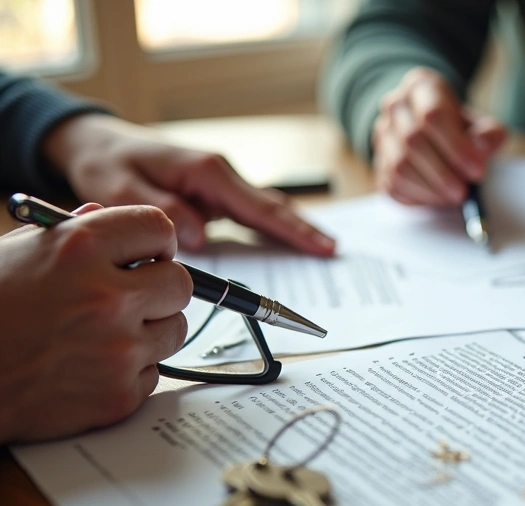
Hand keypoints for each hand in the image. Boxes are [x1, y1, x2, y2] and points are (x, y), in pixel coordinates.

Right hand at [0, 205, 192, 442]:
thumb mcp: (12, 253)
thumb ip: (68, 233)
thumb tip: (102, 213)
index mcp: (79, 249)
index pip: (158, 228)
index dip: (154, 241)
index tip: (149, 254)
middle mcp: (106, 298)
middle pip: (180, 283)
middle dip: (158, 287)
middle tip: (132, 296)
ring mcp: (117, 351)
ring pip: (174, 330)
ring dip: (148, 330)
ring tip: (102, 333)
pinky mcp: (118, 396)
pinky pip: (153, 374)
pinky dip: (129, 372)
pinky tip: (90, 366)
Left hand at [41, 114, 334, 255]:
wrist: (96, 142)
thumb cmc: (107, 162)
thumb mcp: (121, 188)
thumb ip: (162, 210)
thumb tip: (198, 235)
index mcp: (207, 172)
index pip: (260, 207)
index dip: (293, 229)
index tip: (321, 246)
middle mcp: (221, 174)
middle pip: (273, 207)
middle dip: (305, 230)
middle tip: (335, 252)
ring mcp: (221, 184)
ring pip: (266, 210)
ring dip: (294, 229)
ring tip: (324, 249)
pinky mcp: (215, 194)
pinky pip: (252, 213)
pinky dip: (275, 227)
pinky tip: (292, 242)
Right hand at [373, 67, 506, 205]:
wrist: (434, 134)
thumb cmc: (460, 128)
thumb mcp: (481, 124)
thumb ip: (489, 134)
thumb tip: (483, 146)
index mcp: (421, 86)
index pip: (433, 114)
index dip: (456, 146)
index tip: (477, 170)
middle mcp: (395, 106)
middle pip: (413, 140)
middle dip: (443, 172)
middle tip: (465, 191)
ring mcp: (382, 134)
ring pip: (399, 165)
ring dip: (430, 187)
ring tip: (455, 196)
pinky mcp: (379, 163)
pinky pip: (393, 184)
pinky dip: (418, 197)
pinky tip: (438, 198)